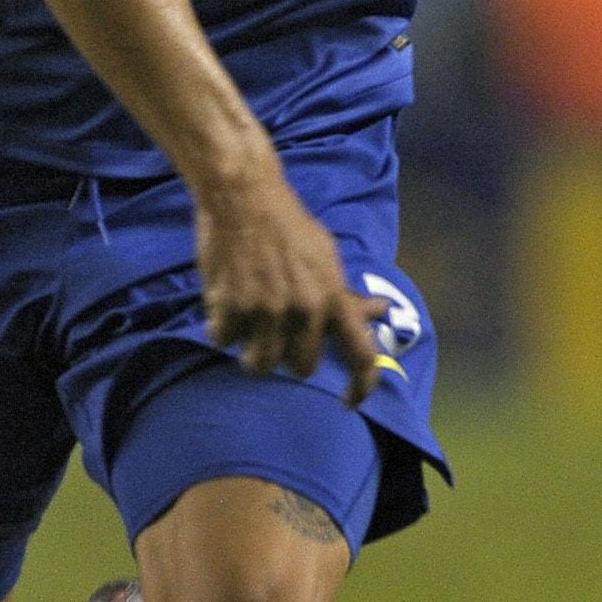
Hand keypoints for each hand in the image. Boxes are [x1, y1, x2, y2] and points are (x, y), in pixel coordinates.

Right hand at [195, 166, 382, 402]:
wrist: (245, 197)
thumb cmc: (290, 227)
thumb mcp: (328, 258)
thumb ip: (347, 294)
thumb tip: (379, 311)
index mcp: (335, 298)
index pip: (361, 355)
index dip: (361, 387)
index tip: (349, 403)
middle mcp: (306, 310)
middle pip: (302, 368)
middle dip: (289, 357)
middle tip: (278, 333)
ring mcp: (268, 311)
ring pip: (261, 364)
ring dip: (253, 352)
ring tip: (250, 325)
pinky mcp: (232, 307)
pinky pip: (224, 341)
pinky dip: (222, 328)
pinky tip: (225, 302)